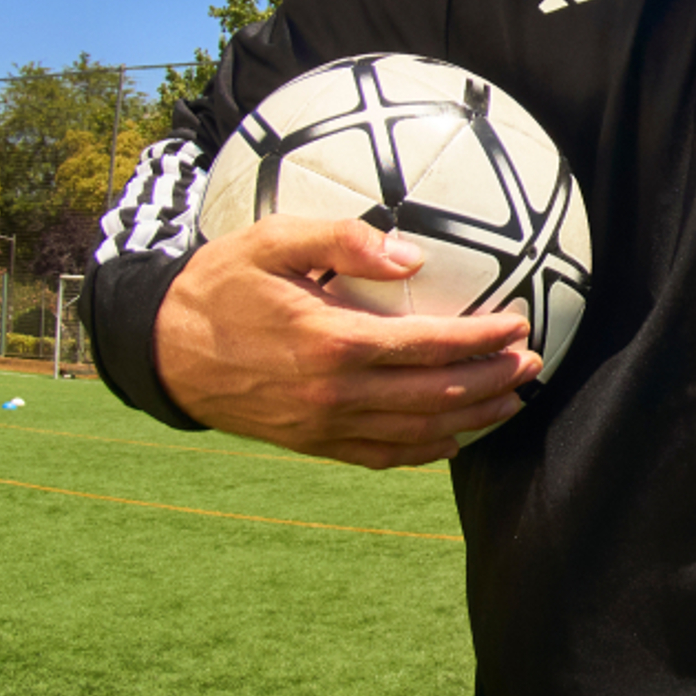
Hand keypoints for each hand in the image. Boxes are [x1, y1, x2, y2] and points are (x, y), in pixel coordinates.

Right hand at [155, 215, 542, 467]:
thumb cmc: (222, 283)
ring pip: (416, 435)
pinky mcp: (311, 444)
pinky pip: (380, 456)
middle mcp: (333, 394)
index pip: (428, 347)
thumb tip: (414, 255)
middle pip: (434, 397)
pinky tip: (453, 438)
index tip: (519, 326)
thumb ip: (344, 239)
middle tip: (533, 366)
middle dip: (492, 382)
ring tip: (512, 402)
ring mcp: (323, 426)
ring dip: (471, 420)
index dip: (481, 340)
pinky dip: (425, 451)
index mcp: (331, 342)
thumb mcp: (273, 239)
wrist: (162, 350)